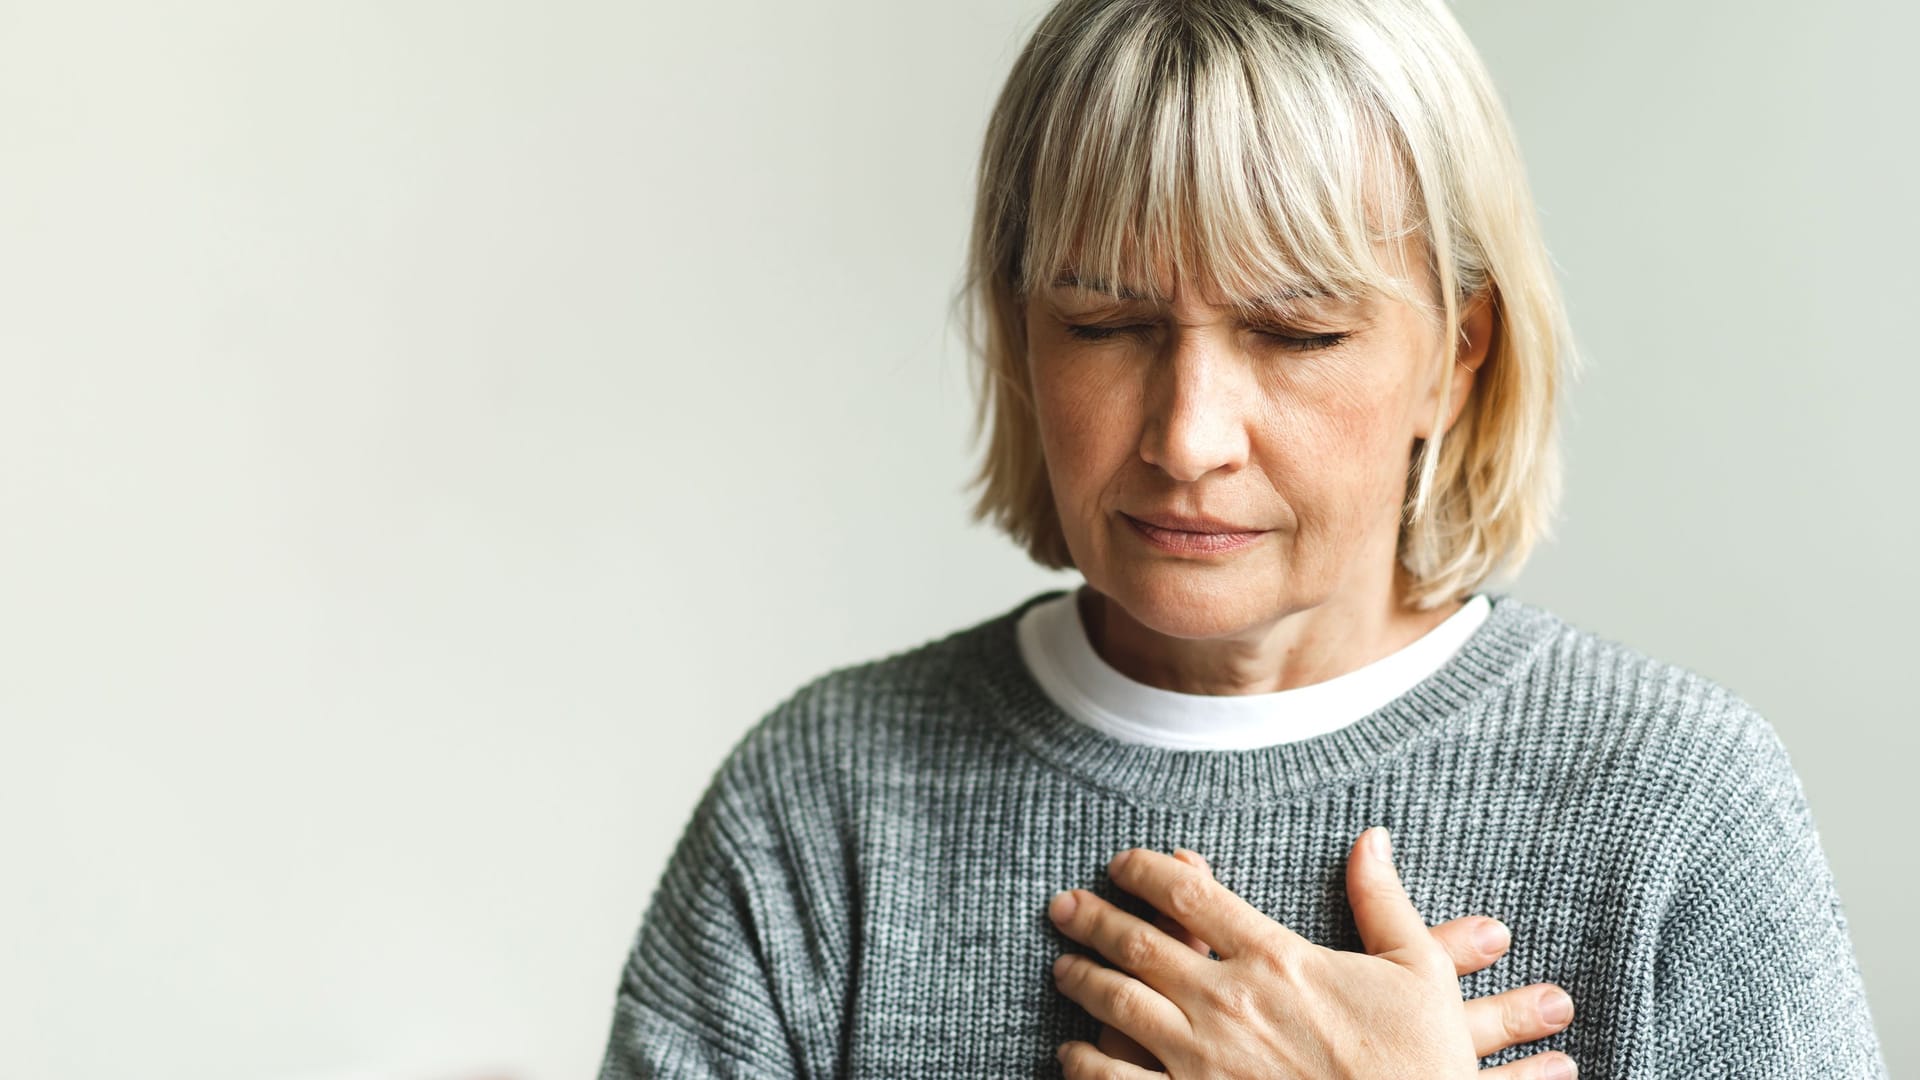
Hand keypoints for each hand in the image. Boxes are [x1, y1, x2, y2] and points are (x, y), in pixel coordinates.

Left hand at [1047, 828, 1578, 1078]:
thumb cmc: (1419, 1062)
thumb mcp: (1417, 972)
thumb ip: (1382, 901)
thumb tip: (1373, 838)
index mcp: (1278, 960)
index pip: (1190, 893)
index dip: (1145, 869)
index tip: (1122, 862)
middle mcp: (1231, 1003)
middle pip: (1138, 943)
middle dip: (1092, 918)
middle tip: (1064, 906)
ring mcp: (1206, 1060)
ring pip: (1119, 1005)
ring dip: (1083, 981)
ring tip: (1063, 968)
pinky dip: (1086, 1062)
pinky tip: (1072, 1051)